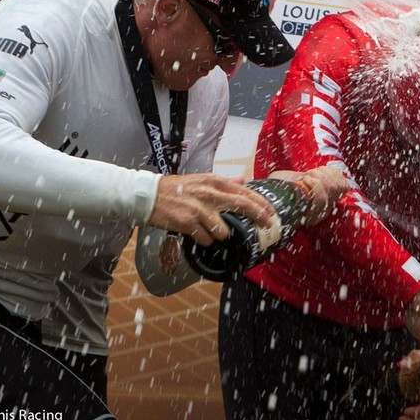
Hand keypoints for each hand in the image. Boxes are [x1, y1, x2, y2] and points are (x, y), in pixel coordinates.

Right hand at [149, 173, 273, 246]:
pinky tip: (196, 233)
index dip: (261, 204)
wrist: (148, 195)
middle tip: (267, 226)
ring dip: (220, 234)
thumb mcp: (201, 180)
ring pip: (223, 230)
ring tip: (209, 230)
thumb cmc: (175, 189)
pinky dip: (204, 239)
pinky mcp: (187, 223)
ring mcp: (198, 208)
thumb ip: (224, 182)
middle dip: (258, 217)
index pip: (244, 192)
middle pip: (242, 206)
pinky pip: (206, 239)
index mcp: (214, 181)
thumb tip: (243, 180)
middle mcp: (209, 193)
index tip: (271, 213)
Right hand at [267, 166, 347, 224]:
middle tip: (308, 174)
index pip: (321, 203)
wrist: (285, 187)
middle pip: (332, 191)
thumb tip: (277, 195)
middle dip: (319, 177)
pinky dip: (333, 172)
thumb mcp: (275, 191)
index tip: (303, 178)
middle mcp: (321, 211)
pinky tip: (322, 171)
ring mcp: (330, 201)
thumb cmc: (278, 190)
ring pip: (338, 186)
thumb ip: (278, 195)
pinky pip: (343, 182)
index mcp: (308, 214)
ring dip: (325, 173)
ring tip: (313, 172)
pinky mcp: (335, 192)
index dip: (315, 187)